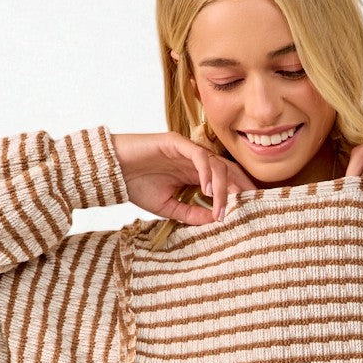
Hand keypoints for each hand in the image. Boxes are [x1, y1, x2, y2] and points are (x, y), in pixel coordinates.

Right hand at [111, 131, 256, 224]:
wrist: (112, 172)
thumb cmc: (136, 186)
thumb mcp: (169, 208)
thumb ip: (192, 213)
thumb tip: (216, 220)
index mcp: (194, 174)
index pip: (225, 181)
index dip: (238, 195)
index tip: (248, 214)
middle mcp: (194, 161)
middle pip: (227, 170)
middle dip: (241, 188)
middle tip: (250, 207)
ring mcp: (186, 150)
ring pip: (216, 164)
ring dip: (223, 188)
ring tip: (221, 208)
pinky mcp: (176, 142)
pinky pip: (199, 155)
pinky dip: (207, 173)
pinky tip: (208, 191)